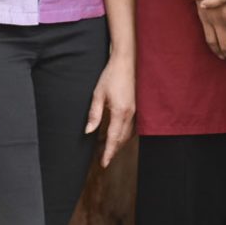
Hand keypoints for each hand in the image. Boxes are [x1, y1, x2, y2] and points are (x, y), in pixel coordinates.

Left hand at [85, 53, 136, 167]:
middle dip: (114, 150)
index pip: (113, 138)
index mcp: (120, 112)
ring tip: (110, 149)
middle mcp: (130, 114)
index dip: (108, 152)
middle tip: (104, 159)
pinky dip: (126, 134)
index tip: (103, 163)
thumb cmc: (111, 75)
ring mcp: (136, 110)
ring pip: (129, 134)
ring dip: (120, 143)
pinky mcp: (137, 106)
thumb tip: (88, 131)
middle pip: (122, 139)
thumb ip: (94, 114)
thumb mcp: (98, 94)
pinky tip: (120, 134)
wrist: (126, 60)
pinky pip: (133, 126)